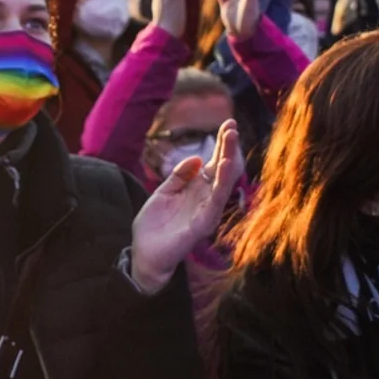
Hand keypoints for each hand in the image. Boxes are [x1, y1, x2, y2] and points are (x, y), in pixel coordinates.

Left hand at [130, 120, 239, 294]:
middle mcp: (205, 200)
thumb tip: (198, 157)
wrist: (145, 253)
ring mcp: (205, 212)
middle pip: (222, 171)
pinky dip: (219, 187)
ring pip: (222, 185)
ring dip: (228, 163)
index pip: (214, 164)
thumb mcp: (164, 193)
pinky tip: (223, 170)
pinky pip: (213, 204)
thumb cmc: (156, 225)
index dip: (221, 145)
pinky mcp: (200, 226)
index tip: (227, 124)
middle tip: (233, 126)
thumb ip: (179, 176)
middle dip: (228, 148)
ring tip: (231, 142)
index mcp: (196, 190)